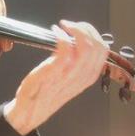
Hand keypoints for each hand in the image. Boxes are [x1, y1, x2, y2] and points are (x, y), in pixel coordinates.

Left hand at [3, 20, 108, 134]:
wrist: (31, 110)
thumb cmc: (47, 92)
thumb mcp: (71, 80)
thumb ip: (79, 64)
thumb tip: (79, 42)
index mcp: (89, 76)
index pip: (103, 50)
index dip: (93, 33)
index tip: (80, 27)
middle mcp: (82, 76)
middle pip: (97, 46)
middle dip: (85, 28)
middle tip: (71, 25)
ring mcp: (69, 74)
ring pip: (86, 46)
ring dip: (74, 30)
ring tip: (63, 26)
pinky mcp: (54, 72)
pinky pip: (65, 48)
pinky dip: (61, 35)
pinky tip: (54, 31)